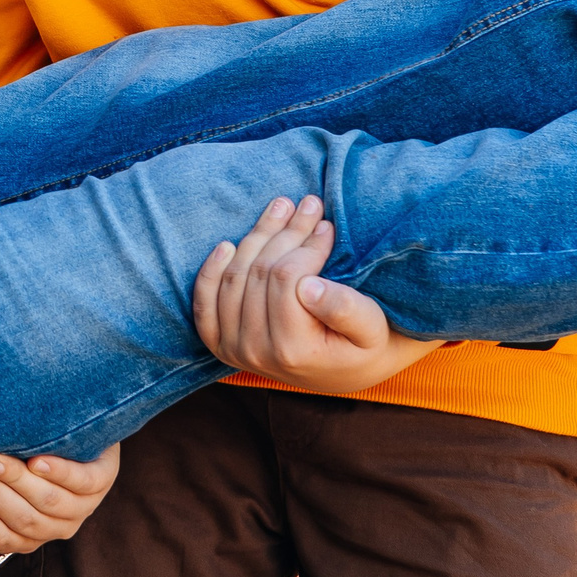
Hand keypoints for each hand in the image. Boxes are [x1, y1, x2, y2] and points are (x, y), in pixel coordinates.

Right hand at [0, 443, 121, 555]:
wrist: (77, 429)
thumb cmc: (27, 457)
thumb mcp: (5, 485)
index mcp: (31, 535)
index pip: (0, 538)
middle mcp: (58, 527)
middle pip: (22, 519)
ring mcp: (83, 505)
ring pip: (47, 501)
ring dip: (16, 481)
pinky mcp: (103, 479)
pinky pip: (81, 482)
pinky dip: (58, 473)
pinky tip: (36, 461)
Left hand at [193, 196, 439, 395]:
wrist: (349, 373)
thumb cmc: (367, 345)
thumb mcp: (372, 329)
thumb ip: (346, 309)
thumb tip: (308, 285)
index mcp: (292, 350)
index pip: (285, 279)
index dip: (307, 245)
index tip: (327, 225)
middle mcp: (255, 352)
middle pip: (258, 273)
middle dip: (286, 232)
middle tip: (309, 204)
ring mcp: (233, 349)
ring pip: (234, 277)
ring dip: (257, 236)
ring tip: (282, 208)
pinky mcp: (221, 344)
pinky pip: (204, 303)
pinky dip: (212, 271)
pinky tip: (227, 245)